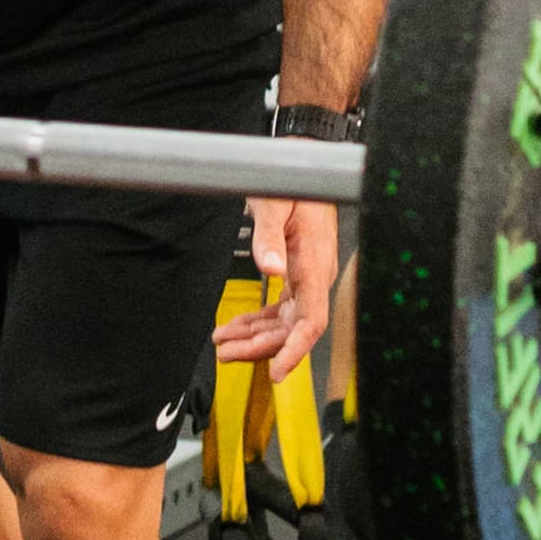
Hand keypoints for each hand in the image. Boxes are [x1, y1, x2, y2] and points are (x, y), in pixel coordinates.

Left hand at [215, 192, 336, 376]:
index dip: (295, 351)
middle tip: (226, 354)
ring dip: (254, 337)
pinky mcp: (298, 274)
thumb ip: (270, 238)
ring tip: (224, 344)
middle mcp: (315, 276)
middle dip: (260, 347)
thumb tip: (272, 268)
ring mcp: (307, 277)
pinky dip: (258, 321)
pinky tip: (237, 327)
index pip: (311, 322)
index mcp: (316, 264)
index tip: (277, 371)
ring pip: (283, 322)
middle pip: (292, 329)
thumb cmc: (294, 182)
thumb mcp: (276, 205)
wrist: (303, 168)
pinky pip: (280, 308)